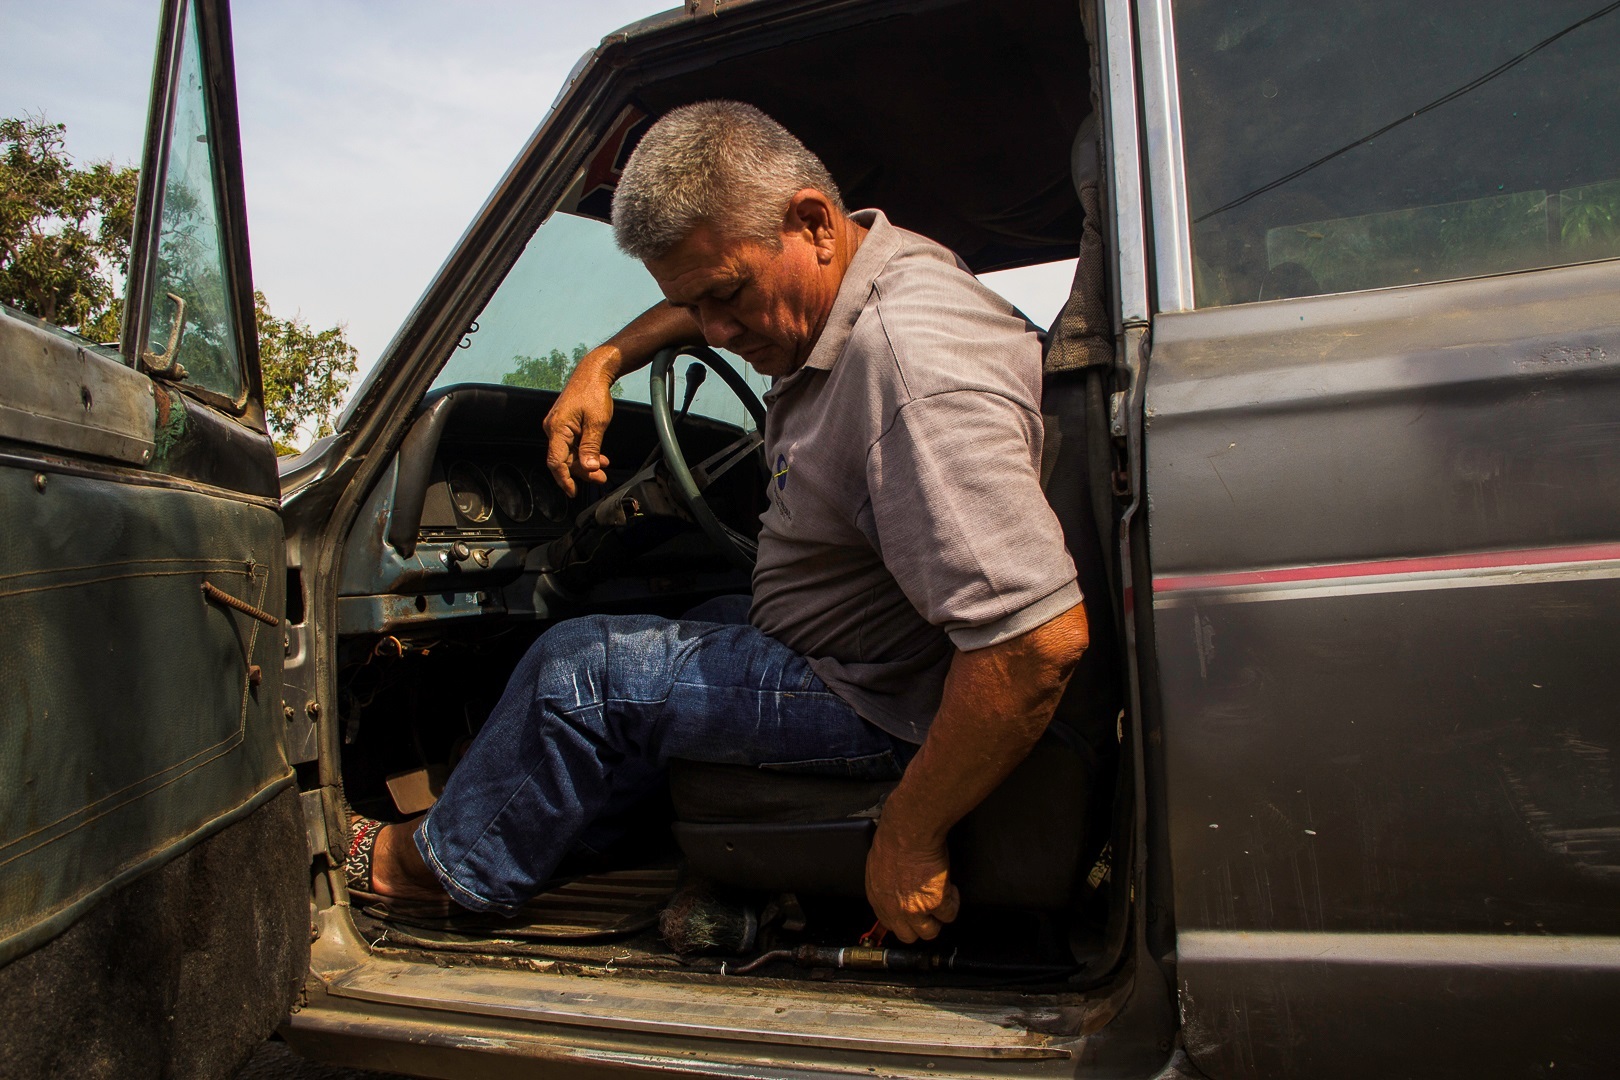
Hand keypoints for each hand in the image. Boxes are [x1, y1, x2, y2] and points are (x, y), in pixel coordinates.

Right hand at [544, 348, 618, 495]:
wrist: (592, 372)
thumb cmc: (593, 393)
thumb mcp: (597, 423)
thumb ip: (591, 447)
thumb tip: (588, 468)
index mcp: (557, 429)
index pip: (556, 462)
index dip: (564, 479)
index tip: (573, 492)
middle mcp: (553, 429)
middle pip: (564, 460)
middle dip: (582, 472)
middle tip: (601, 479)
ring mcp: (558, 427)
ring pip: (569, 454)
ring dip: (586, 463)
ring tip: (603, 469)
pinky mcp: (564, 425)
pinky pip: (572, 444)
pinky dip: (585, 453)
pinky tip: (599, 458)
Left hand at [864, 817, 960, 943]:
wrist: (909, 831)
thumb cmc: (894, 837)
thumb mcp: (879, 863)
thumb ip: (885, 881)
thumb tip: (894, 883)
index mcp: (878, 897)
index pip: (889, 923)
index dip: (903, 920)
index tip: (910, 915)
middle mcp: (894, 908)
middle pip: (908, 935)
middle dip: (920, 926)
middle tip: (929, 914)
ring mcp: (915, 909)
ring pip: (929, 932)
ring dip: (938, 919)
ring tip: (942, 905)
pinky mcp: (936, 903)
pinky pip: (949, 915)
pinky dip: (954, 903)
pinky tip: (952, 890)